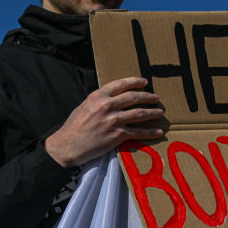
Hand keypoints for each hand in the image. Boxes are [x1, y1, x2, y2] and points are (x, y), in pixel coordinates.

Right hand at [44, 77, 163, 167]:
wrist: (68, 145)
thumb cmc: (73, 128)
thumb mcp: (83, 107)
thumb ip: (97, 102)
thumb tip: (110, 100)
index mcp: (98, 96)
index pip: (121, 84)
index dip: (135, 82)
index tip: (144, 82)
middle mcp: (107, 106)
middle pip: (133, 97)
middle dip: (147, 96)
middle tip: (155, 98)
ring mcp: (114, 120)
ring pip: (139, 113)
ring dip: (152, 113)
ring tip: (159, 113)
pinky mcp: (118, 134)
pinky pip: (139, 132)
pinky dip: (150, 133)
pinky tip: (158, 132)